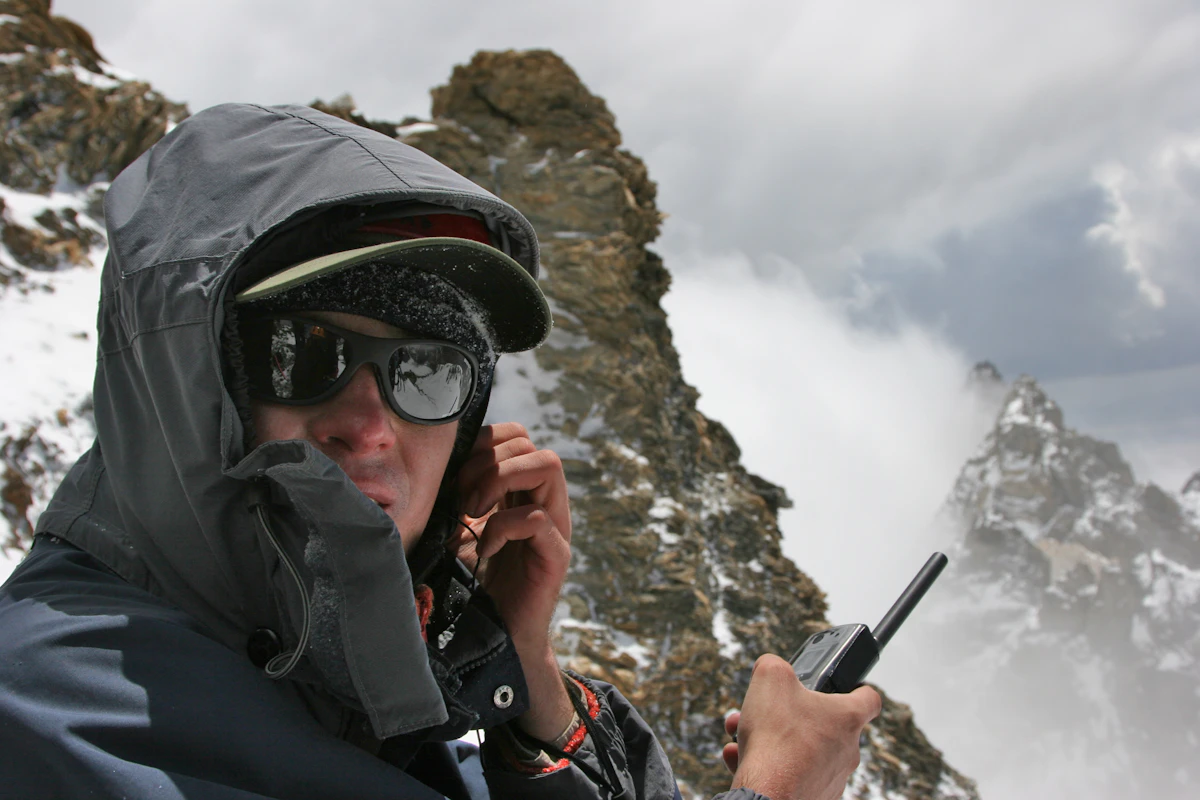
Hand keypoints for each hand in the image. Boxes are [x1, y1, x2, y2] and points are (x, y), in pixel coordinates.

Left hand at [454, 422, 573, 739]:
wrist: (496, 639)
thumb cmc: (475, 585)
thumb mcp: (461, 530)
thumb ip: (460, 499)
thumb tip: (432, 468)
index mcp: (523, 492)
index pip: (517, 437)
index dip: (486, 443)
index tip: (456, 476)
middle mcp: (545, 503)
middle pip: (532, 445)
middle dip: (488, 462)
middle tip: (463, 498)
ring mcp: (555, 528)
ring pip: (547, 465)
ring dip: (500, 481)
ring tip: (475, 512)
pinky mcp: (555, 556)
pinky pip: (538, 518)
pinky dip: (504, 526)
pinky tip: (484, 549)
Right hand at [725, 655, 880, 799]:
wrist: (769, 794)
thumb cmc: (777, 739)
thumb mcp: (771, 678)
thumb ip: (774, 664)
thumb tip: (771, 667)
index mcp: (846, 718)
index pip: (869, 699)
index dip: (857, 688)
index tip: (847, 687)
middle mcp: (846, 751)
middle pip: (822, 724)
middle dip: (789, 715)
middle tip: (766, 711)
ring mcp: (831, 778)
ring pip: (801, 750)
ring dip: (773, 739)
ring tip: (743, 735)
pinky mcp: (813, 797)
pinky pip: (789, 774)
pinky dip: (766, 764)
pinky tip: (740, 757)